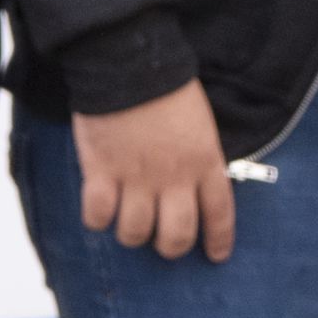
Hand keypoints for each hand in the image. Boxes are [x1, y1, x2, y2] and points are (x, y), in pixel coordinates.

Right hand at [75, 81, 235, 260]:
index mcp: (204, 160)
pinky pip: (97, 217)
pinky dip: (97, 218)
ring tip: (128, 218)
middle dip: (171, 246)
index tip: (217, 255)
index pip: (219, 213)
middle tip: (162, 239)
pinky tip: (100, 206)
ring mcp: (136, 178)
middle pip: (176, 237)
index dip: (219, 239)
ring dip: (131, 232)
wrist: (130, 62)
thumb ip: (199, 157)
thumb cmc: (167, 88)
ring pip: (135, 233)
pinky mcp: (101, 172)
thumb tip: (195, 186)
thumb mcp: (200, 123)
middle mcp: (174, 177)